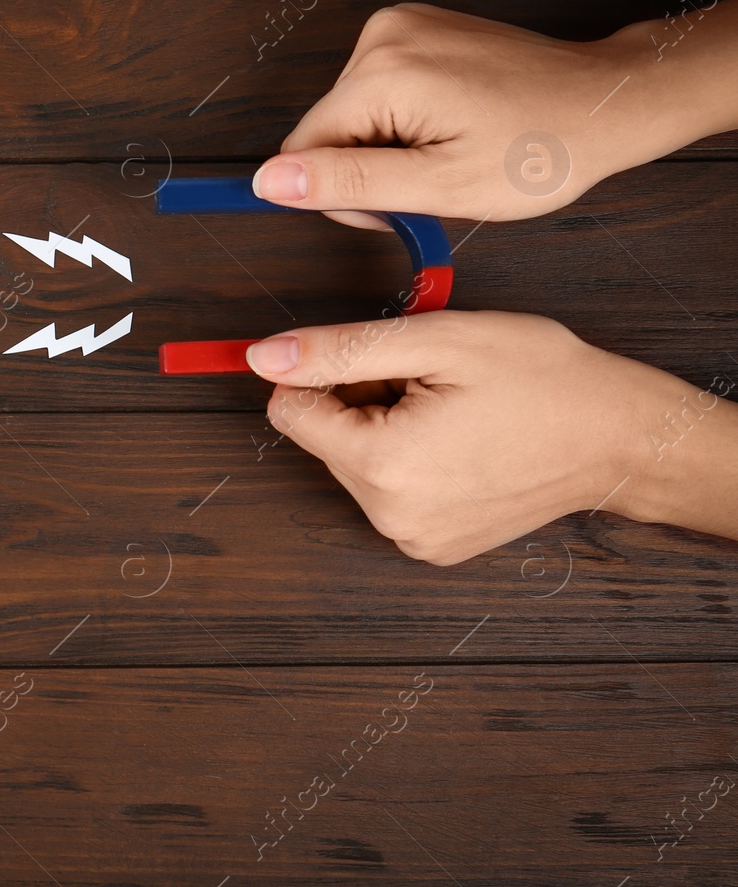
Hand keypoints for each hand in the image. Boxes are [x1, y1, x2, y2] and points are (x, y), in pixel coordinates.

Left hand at [248, 310, 737, 563]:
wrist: (622, 437)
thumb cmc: (544, 381)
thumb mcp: (437, 340)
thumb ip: (340, 349)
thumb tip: (263, 357)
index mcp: (382, 466)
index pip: (289, 412)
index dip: (326, 374)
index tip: (379, 362)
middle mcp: (390, 515)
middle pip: (324, 439)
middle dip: (363, 401)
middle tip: (433, 386)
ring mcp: (414, 538)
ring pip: (356, 463)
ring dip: (387, 429)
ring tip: (454, 415)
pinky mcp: (435, 546)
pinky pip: (390, 491)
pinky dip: (412, 461)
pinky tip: (463, 444)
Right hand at [251, 1, 737, 226]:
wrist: (605, 103)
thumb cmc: (540, 150)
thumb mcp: (438, 187)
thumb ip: (346, 182)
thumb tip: (268, 182)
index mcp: (382, 73)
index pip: (303, 150)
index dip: (342, 192)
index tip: (400, 203)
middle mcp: (383, 36)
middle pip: (326, 130)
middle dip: (368, 168)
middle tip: (435, 181)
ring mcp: (402, 25)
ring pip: (351, 115)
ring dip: (388, 147)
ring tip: (451, 150)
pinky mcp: (418, 28)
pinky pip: (379, 91)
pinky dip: (405, 120)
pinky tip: (453, 124)